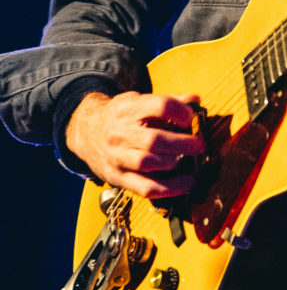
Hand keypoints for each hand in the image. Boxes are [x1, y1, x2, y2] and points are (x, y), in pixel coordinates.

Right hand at [65, 91, 205, 199]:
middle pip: (154, 140)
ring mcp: (117, 157)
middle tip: (199, 145)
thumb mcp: (138, 100)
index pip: (159, 106)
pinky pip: (144, 188)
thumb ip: (168, 101)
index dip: (180, 112)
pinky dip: (168, 189)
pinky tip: (185, 184)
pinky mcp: (117, 178)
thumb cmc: (119, 115)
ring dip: (174, 163)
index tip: (191, 118)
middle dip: (182, 143)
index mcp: (128, 109)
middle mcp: (120, 134)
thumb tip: (196, 101)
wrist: (85, 130)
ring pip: (147, 164)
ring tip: (191, 161)